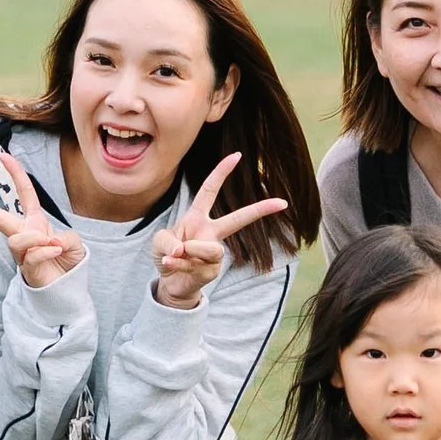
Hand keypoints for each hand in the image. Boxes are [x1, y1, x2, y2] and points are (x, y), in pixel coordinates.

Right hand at [0, 158, 86, 292]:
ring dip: (35, 238)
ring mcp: (23, 252)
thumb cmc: (67, 261)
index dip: (16, 173)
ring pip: (16, 238)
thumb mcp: (73, 242)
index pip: (25, 193)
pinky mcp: (26, 268)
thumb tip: (49, 240)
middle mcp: (24, 234)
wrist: (69, 287)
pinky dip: (46, 251)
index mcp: (35, 221)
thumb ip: (64, 236)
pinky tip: (55, 253)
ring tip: (53, 245)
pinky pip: (32, 255)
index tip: (3, 156)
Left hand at [152, 153, 290, 310]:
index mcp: (197, 217)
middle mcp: (210, 231)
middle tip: (281, 203)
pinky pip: (198, 266)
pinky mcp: (213, 270)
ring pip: (212, 249)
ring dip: (191, 251)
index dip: (221, 172)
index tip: (237, 156)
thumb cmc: (166, 254)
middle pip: (237, 219)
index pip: (210, 190)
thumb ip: (166, 242)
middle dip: (259, 210)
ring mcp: (214, 251)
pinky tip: (172, 266)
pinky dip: (180, 265)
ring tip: (176, 255)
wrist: (169, 283)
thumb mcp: (158, 242)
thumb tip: (183, 249)